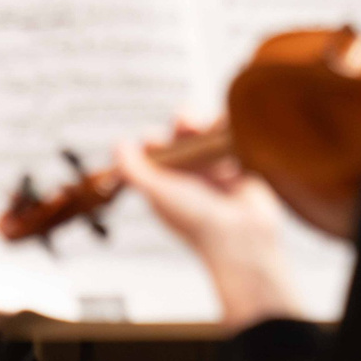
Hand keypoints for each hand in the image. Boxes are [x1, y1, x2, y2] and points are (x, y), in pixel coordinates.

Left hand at [116, 121, 303, 328]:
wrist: (242, 238)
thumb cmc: (196, 219)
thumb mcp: (158, 194)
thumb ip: (134, 170)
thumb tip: (118, 143)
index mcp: (164, 182)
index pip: (154, 150)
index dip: (153, 140)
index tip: (155, 141)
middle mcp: (187, 175)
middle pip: (180, 136)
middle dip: (183, 122)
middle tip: (187, 124)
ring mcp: (212, 170)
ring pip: (205, 134)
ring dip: (205, 122)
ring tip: (208, 125)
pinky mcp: (237, 167)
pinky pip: (229, 138)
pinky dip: (227, 127)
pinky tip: (226, 123)